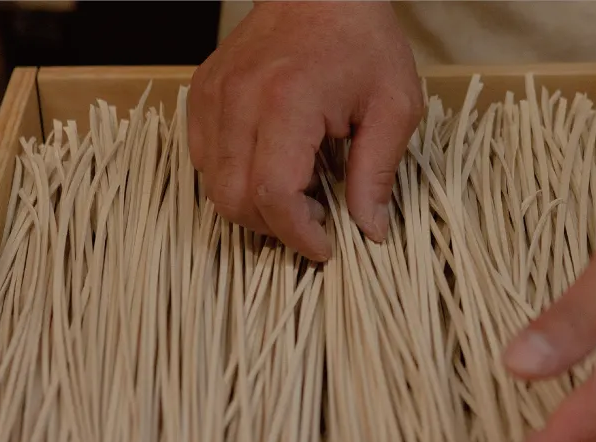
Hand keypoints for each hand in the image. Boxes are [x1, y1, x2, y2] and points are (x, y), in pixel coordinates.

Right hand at [187, 1, 421, 260]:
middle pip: (233, 200)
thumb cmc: (362, 42)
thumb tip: (370, 231)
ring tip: (297, 187)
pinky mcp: (201, 94)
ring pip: (212, 187)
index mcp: (287, 103)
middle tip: (314, 216)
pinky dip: (234, 178)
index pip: (273, 195)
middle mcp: (238, 100)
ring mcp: (212, 97)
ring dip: (253, 206)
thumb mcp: (394, 106)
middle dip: (273, 227)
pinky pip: (203, 160)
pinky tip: (272, 165)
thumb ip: (378, 172)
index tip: (325, 247)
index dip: (298, 235)